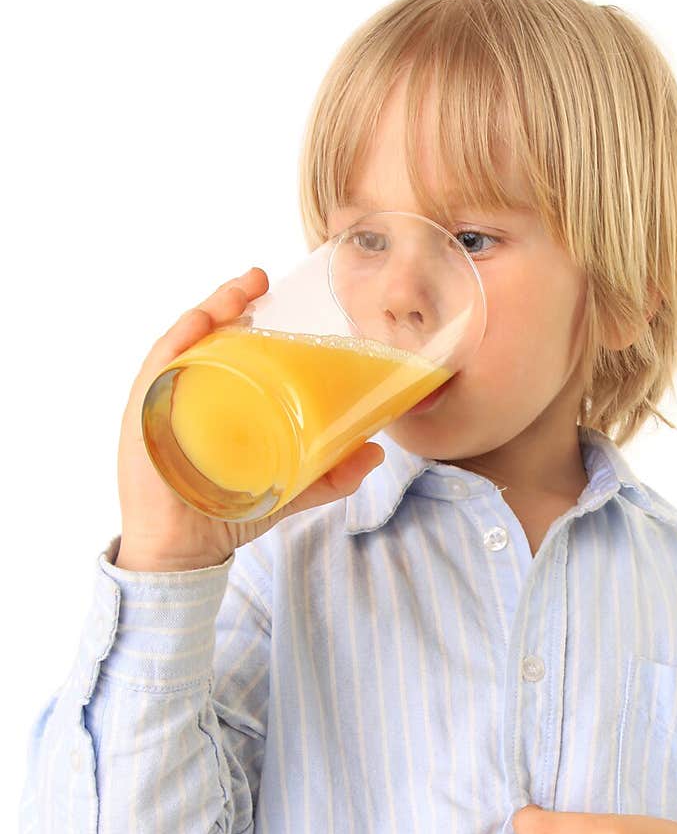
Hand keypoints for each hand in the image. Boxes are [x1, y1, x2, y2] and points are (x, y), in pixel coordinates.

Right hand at [117, 267, 385, 568]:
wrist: (185, 554)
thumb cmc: (227, 515)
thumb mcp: (288, 490)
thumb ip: (329, 474)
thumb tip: (376, 452)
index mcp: (212, 402)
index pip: (223, 346)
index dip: (240, 311)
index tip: (267, 287)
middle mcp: (182, 395)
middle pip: (201, 336)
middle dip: (227, 301)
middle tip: (258, 279)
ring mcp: (159, 407)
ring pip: (180, 346)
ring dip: (207, 312)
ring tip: (237, 293)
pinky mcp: (143, 423)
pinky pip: (158, 373)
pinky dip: (178, 345)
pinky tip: (200, 325)